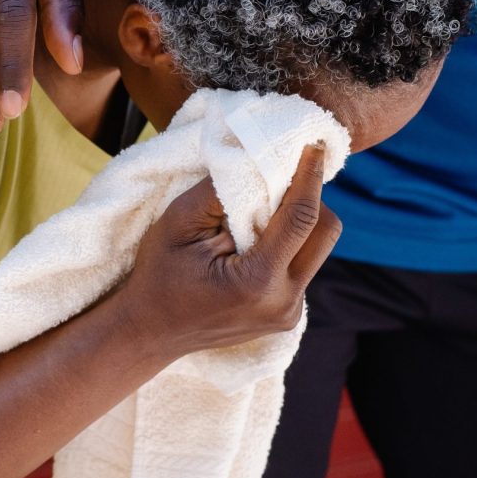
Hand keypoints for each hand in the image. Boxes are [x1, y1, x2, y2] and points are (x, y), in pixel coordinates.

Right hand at [121, 144, 341, 357]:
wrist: (149, 333)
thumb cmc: (158, 276)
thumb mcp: (178, 223)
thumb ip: (220, 191)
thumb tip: (258, 162)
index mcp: (258, 282)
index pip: (303, 217)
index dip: (310, 175)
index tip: (313, 145)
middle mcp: (284, 302)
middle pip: (326, 232)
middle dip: (311, 198)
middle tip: (281, 178)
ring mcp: (289, 314)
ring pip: (318, 249)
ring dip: (298, 222)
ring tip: (260, 213)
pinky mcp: (287, 315)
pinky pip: (303, 266)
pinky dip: (287, 244)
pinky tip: (255, 241)